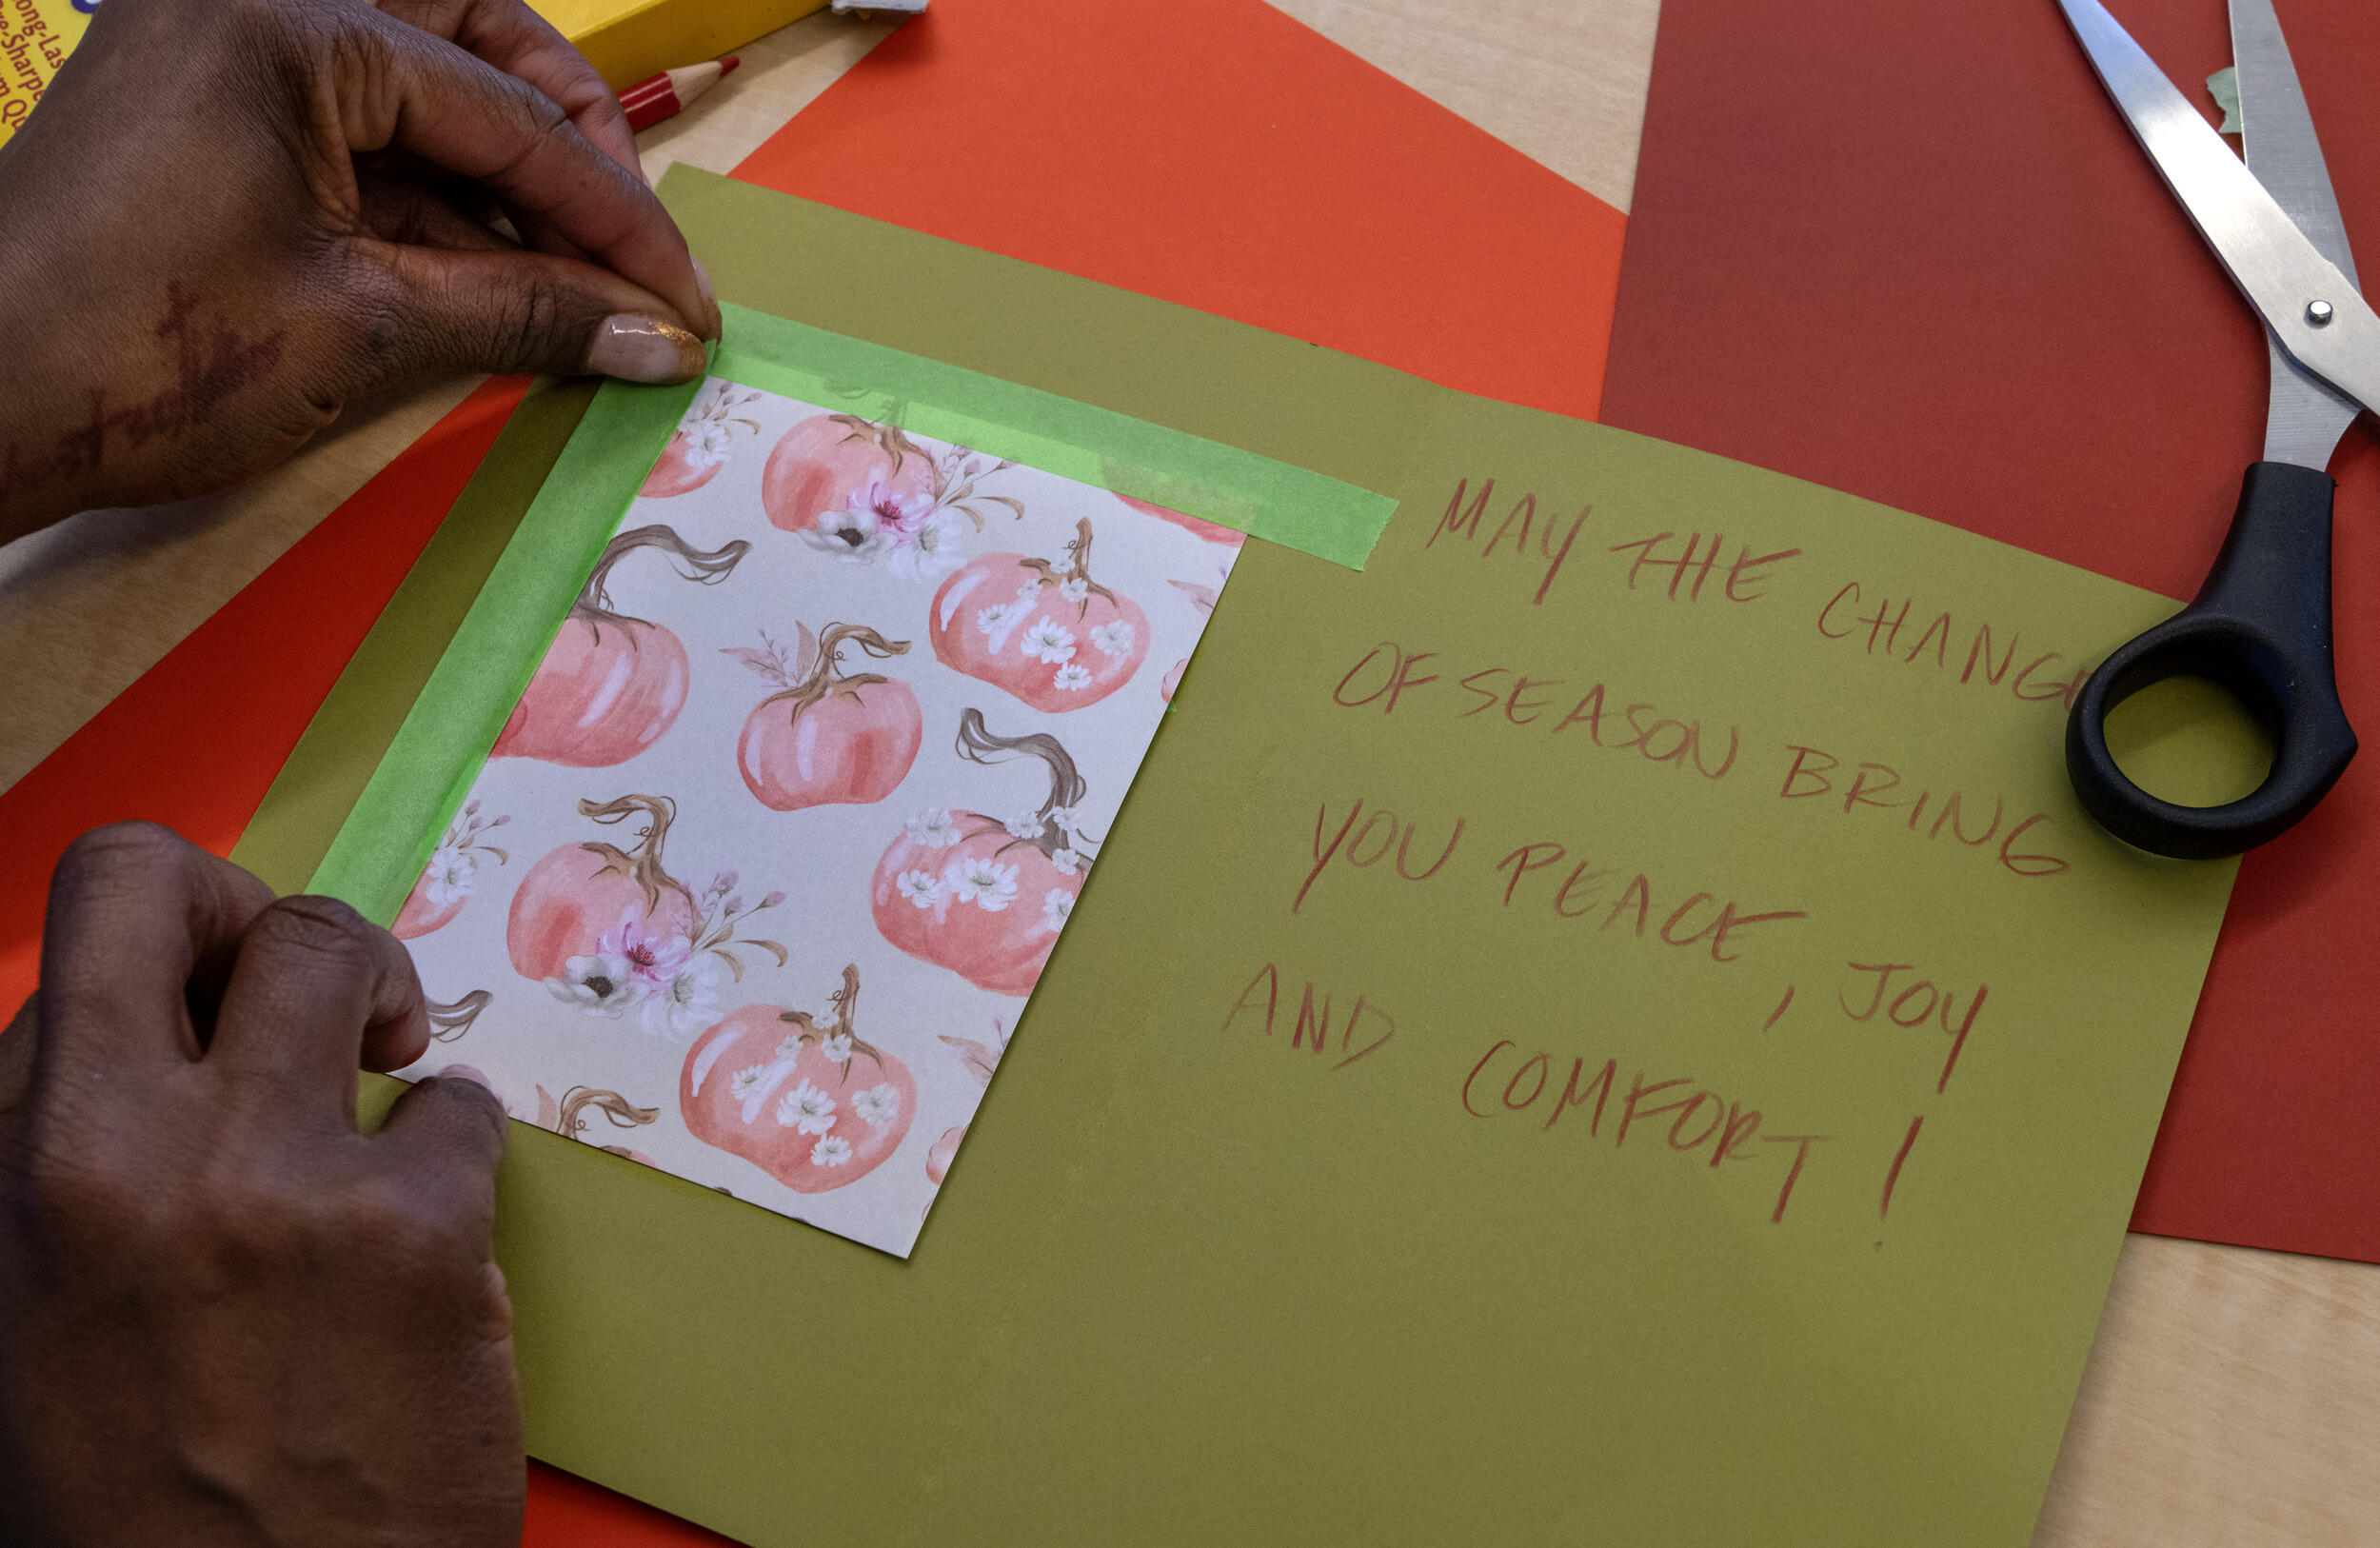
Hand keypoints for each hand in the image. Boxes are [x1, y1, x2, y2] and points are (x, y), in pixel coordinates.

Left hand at [0, 0, 723, 541]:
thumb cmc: (139, 356)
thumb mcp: (364, 328)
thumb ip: (527, 310)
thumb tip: (657, 337)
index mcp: (290, 22)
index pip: (511, 112)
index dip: (615, 217)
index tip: (684, 296)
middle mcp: (254, 0)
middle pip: (473, 38)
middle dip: (568, 146)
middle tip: (629, 251)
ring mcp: (219, 44)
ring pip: (417, 81)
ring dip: (504, 177)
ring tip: (569, 284)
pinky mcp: (200, 103)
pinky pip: (353, 124)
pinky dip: (429, 194)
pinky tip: (487, 275)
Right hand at [0, 825, 519, 1546]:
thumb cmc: (135, 1501)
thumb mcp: (24, 1313)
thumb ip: (69, 1157)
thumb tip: (138, 1030)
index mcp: (7, 1172)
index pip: (79, 933)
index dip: (169, 941)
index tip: (218, 982)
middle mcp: (107, 1155)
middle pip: (163, 881)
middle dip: (246, 902)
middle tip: (310, 980)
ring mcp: (267, 1184)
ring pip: (336, 952)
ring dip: (374, 997)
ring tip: (382, 1074)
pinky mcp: (414, 1235)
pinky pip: (458, 1106)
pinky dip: (454, 1147)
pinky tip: (432, 1224)